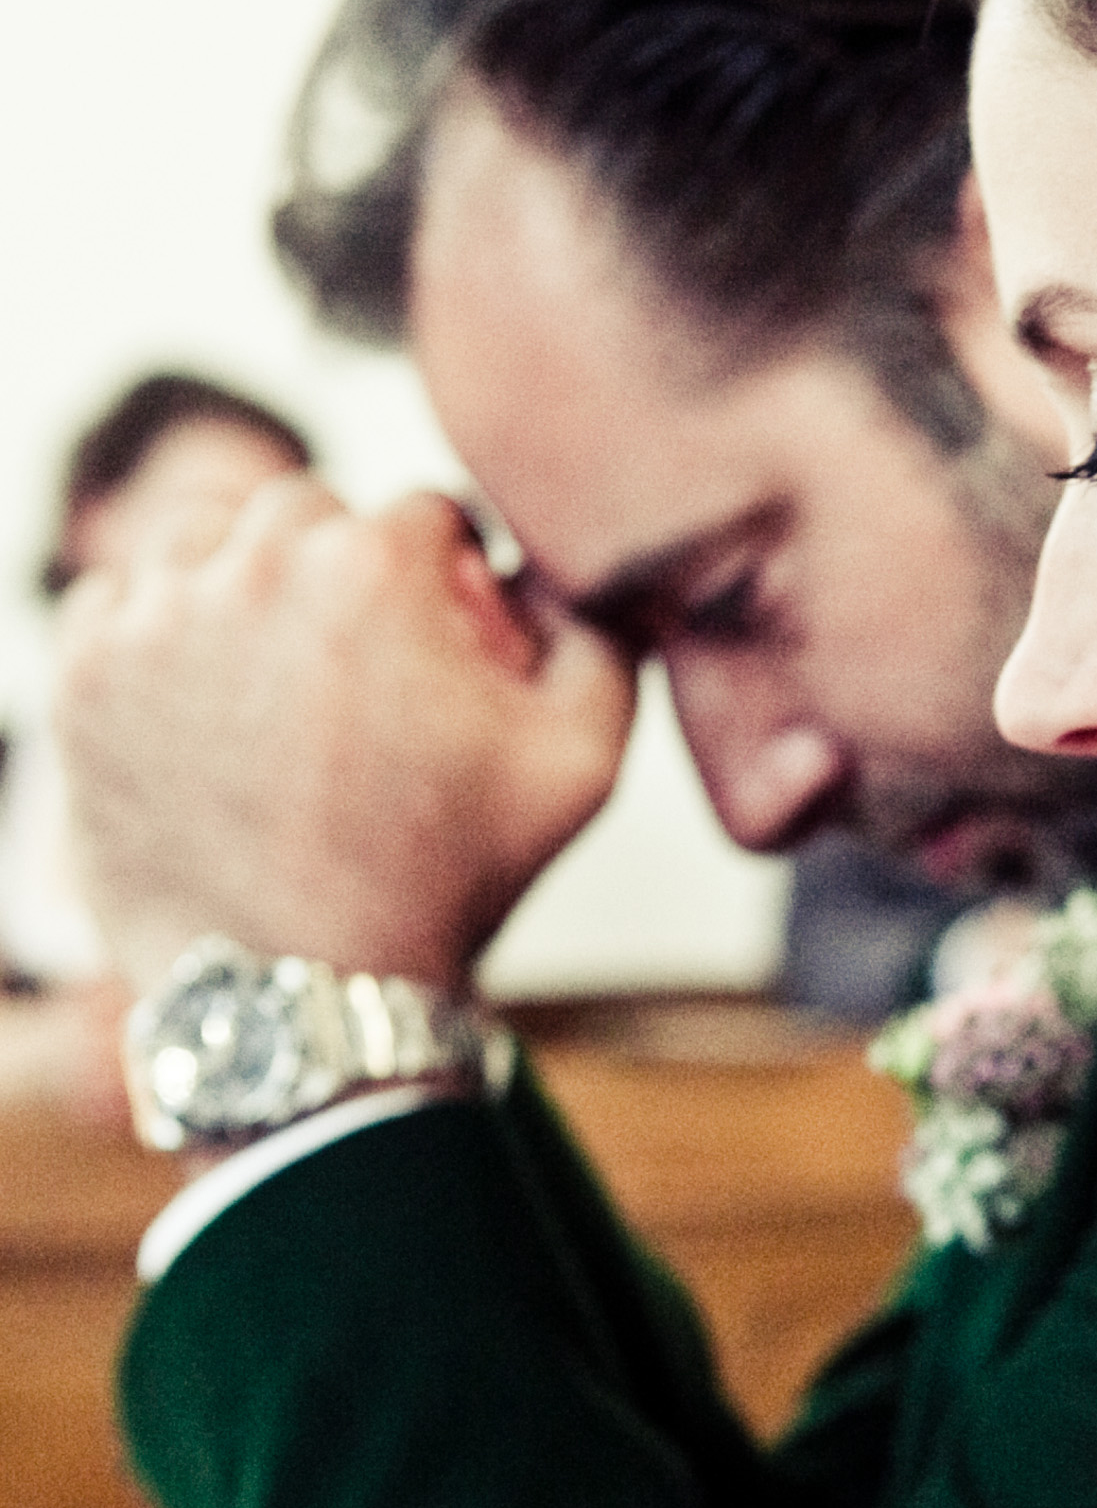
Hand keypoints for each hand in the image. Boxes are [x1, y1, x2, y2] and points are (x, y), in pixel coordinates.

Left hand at [53, 476, 634, 990]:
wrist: (304, 998)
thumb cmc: (449, 883)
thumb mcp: (582, 767)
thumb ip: (602, 641)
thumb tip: (569, 573)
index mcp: (372, 567)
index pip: (423, 511)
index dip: (450, 572)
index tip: (447, 631)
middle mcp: (252, 568)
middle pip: (307, 509)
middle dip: (344, 567)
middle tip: (361, 659)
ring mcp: (153, 619)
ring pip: (202, 536)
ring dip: (242, 578)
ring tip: (275, 668)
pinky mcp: (83, 674)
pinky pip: (117, 599)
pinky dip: (157, 628)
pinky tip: (204, 694)